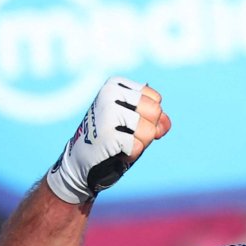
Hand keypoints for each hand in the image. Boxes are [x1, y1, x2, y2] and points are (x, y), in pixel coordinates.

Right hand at [45, 77, 171, 204]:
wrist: (81, 161)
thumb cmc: (111, 138)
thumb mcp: (134, 122)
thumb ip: (156, 118)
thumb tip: (165, 124)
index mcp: (115, 84)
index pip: (155, 100)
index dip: (150, 118)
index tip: (129, 124)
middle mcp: (110, 93)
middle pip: (155, 112)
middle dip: (148, 130)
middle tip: (126, 135)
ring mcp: (108, 113)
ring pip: (150, 131)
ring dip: (139, 143)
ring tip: (120, 143)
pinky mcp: (108, 134)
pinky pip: (138, 147)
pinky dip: (131, 155)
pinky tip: (115, 152)